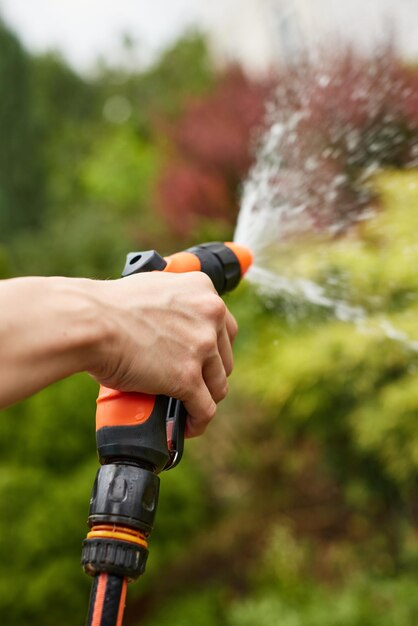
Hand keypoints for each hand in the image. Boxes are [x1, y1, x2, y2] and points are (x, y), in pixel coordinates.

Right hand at [86, 272, 237, 436]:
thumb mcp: (153, 289)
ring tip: (188, 408)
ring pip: (217, 385)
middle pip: (224, 357)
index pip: (226, 327)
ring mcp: (201, 346)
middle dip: (209, 374)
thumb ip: (173, 304)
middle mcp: (209, 314)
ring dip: (204, 398)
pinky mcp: (187, 377)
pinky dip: (197, 422)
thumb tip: (172, 326)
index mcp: (202, 288)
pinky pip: (205, 408)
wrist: (90, 322)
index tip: (205, 360)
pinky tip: (187, 426)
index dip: (216, 348)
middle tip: (192, 384)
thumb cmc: (107, 307)